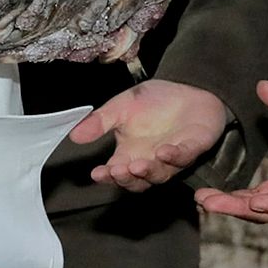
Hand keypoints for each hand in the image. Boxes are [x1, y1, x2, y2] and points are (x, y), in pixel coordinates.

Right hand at [70, 81, 232, 190]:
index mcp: (130, 154)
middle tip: (118, 171)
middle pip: (137, 181)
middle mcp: (150, 161)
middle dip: (127, 178)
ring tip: (138, 165)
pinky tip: (164, 151)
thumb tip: (74, 135)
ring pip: (160, 174)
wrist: (186, 86)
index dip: (106, 176)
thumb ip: (100, 122)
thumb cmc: (155, 101)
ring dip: (149, 172)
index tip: (96, 173)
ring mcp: (173, 158)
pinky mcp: (194, 148)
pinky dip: (175, 156)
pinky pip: (185, 157)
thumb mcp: (121, 106)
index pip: (115, 172)